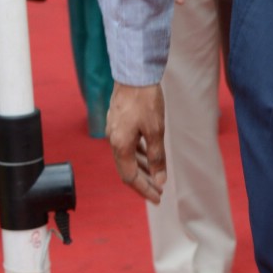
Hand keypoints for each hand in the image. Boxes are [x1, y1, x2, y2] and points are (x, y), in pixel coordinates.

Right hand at [106, 82, 166, 204]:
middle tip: (159, 192)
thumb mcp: (156, 131)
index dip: (144, 189)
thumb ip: (157, 157)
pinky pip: (128, 145)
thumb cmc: (146, 101)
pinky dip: (139, 154)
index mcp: (120, 145)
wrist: (134, 74)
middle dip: (143, 182)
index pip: (130, 177)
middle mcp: (113, 140)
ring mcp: (114, 131)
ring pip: (127, 157)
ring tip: (156, 177)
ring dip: (142, 168)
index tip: (158, 198)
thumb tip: (159, 180)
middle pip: (127, 169)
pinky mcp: (118, 122)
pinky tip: (149, 156)